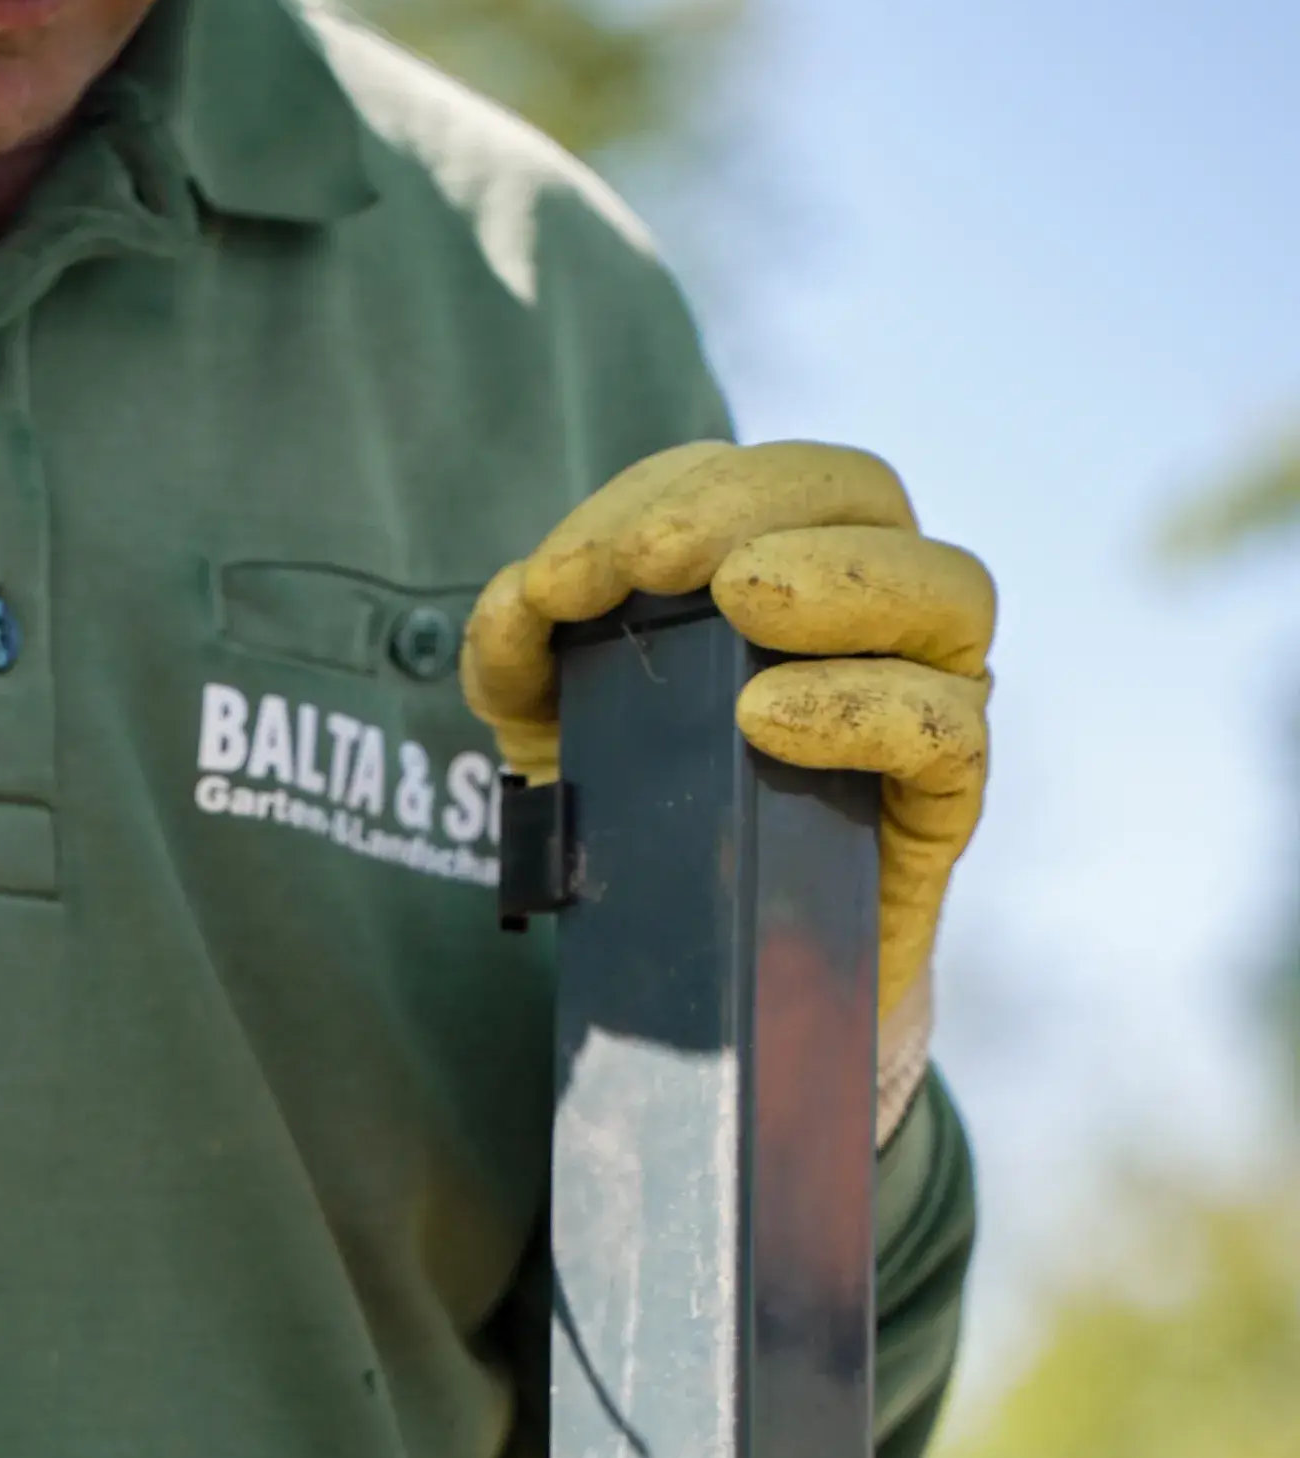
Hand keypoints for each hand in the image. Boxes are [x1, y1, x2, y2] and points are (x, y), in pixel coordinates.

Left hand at [463, 440, 993, 1135]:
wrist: (714, 977)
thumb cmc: (656, 822)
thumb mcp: (559, 730)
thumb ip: (520, 660)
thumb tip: (511, 604)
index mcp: (797, 563)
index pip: (758, 480)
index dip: (669, 495)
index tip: (569, 573)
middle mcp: (881, 612)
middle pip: (862, 496)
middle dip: (748, 505)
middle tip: (651, 562)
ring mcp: (929, 698)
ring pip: (947, 591)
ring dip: (837, 577)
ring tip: (740, 600)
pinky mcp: (942, 800)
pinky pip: (942, 728)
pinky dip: (859, 705)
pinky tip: (765, 718)